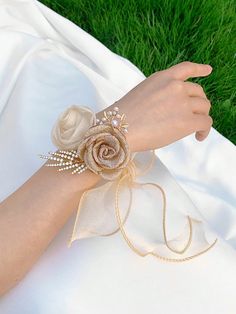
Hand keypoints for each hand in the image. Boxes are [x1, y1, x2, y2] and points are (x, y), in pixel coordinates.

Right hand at [98, 61, 212, 151]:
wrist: (119, 130)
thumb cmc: (124, 117)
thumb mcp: (142, 94)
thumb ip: (160, 94)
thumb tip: (172, 109)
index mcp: (163, 78)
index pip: (186, 68)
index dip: (199, 69)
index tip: (208, 70)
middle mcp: (175, 87)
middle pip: (199, 93)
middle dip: (198, 104)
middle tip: (193, 116)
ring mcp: (182, 103)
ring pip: (204, 107)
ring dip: (201, 117)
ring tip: (196, 130)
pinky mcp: (187, 121)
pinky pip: (206, 123)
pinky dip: (205, 130)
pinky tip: (199, 137)